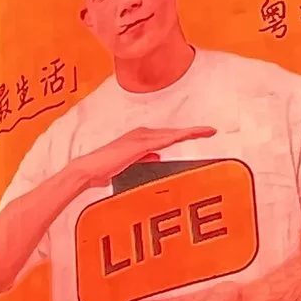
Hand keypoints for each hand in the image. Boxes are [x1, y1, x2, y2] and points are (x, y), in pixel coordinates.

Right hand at [71, 123, 216, 195]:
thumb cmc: (104, 169)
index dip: (184, 134)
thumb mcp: (129, 164)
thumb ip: (143, 159)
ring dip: (190, 132)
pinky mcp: (139, 144)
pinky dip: (179, 136)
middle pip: (172, 133)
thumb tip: (157, 156)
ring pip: (172, 134)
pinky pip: (165, 139)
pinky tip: (191, 135)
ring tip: (207, 131)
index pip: (167, 137)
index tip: (200, 133)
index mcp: (139, 139)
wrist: (89, 170)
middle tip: (210, 131)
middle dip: (192, 132)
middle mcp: (141, 134)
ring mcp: (141, 137)